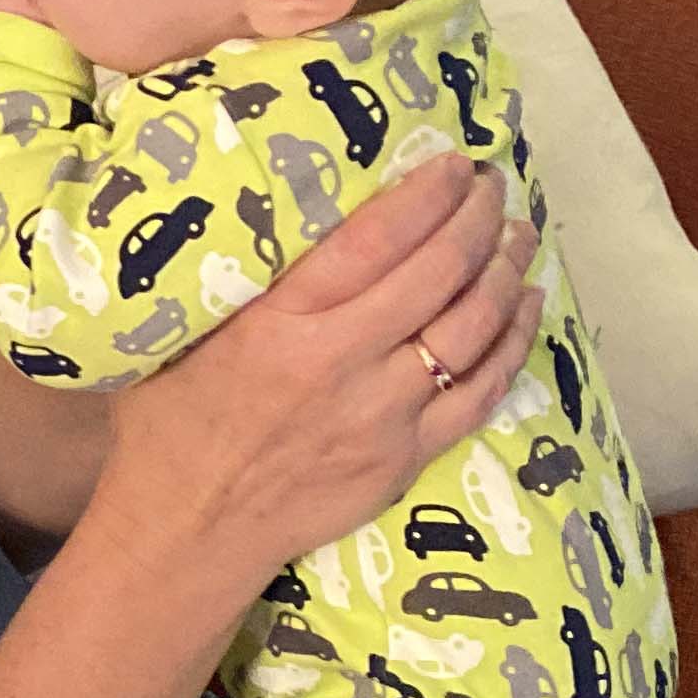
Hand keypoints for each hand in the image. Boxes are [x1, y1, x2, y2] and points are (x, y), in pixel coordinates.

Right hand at [102, 156, 537, 588]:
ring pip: (470, 329)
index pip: (376, 240)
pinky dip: (511, 345)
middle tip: (491, 185)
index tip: (453, 163)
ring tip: (517, 234)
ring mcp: (382, 416)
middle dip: (477, 218)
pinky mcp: (404, 460)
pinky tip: (525, 307)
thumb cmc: (171, 426)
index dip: (427, 194)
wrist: (185, 533)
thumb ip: (246, 283)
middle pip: (438, 274)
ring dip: (504, 272)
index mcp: (280, 324)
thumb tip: (292, 216)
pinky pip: (479, 394)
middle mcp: (341, 363)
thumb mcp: (189, 335)